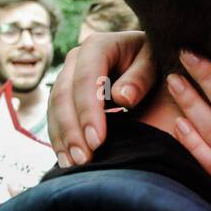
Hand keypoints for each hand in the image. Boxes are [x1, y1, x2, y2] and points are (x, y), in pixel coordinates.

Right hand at [47, 30, 153, 165]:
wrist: (150, 61)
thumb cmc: (156, 61)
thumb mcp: (155, 63)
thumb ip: (141, 78)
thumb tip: (122, 97)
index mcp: (99, 46)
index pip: (86, 78)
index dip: (88, 111)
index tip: (97, 140)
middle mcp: (77, 58)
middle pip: (64, 94)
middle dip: (72, 129)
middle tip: (83, 159)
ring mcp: (68, 75)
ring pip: (54, 108)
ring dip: (62, 138)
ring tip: (74, 164)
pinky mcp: (66, 93)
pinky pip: (55, 116)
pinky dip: (60, 138)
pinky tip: (67, 159)